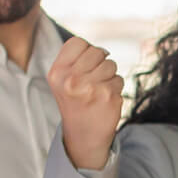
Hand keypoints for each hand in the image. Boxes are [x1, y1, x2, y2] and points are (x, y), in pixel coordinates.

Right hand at [48, 36, 122, 170]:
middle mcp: (71, 79)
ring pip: (111, 64)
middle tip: (91, 81)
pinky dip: (115, 88)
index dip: (86, 51)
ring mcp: (91, 87)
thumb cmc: (74, 102)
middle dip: (99, 63)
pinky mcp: (109, 96)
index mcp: (57, 72)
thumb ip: (74, 61)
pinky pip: (119, 79)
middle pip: (98, 51)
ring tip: (97, 90)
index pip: (78, 42)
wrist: (83, 135)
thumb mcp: (62, 80)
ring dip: (108, 76)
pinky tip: (105, 99)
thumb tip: (101, 50)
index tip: (84, 65)